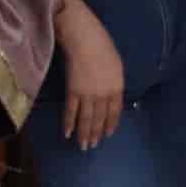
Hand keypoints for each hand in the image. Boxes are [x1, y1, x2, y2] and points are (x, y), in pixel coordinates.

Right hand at [58, 2, 125, 149]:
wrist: (85, 40)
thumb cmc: (103, 46)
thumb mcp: (116, 65)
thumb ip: (113, 82)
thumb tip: (109, 94)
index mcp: (117, 86)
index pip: (115, 111)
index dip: (111, 124)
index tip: (108, 134)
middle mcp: (104, 94)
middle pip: (100, 118)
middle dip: (96, 133)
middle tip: (93, 146)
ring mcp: (87, 94)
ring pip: (86, 119)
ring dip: (84, 134)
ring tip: (83, 146)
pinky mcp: (72, 91)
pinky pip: (71, 111)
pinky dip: (68, 123)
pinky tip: (68, 134)